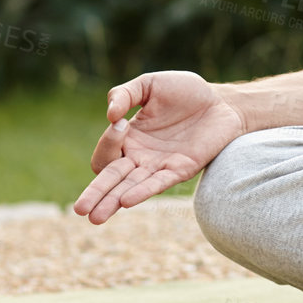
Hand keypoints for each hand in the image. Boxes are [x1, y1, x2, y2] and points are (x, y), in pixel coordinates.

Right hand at [72, 70, 248, 223]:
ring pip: (129, 188)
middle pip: (110, 179)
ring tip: (95, 217)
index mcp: (129, 138)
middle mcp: (141, 156)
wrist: (223, 102)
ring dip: (112, 202)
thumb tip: (110, 115)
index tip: (121, 123)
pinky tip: (126, 200)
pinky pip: (158, 184)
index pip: (106, 153)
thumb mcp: (150, 84)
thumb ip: (125, 93)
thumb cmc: (186, 92)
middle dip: (95, 194)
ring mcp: (160, 165)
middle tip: (79, 209)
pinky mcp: (181, 169)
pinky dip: (142, 192)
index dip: (108, 141)